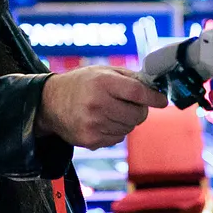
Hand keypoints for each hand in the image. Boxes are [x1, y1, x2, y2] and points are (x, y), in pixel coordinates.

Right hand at [36, 66, 168, 149]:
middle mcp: (97, 103)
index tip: (162, 100)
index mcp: (102, 82)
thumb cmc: (82, 84)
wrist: (50, 103)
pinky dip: (116, 130)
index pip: (137, 92)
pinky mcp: (91, 140)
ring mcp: (93, 124)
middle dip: (140, 110)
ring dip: (126, 121)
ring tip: (110, 111)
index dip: (154, 98)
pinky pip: (117, 138)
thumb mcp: (103, 71)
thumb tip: (156, 88)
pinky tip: (102, 121)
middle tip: (132, 105)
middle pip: (138, 114)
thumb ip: (130, 78)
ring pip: (129, 128)